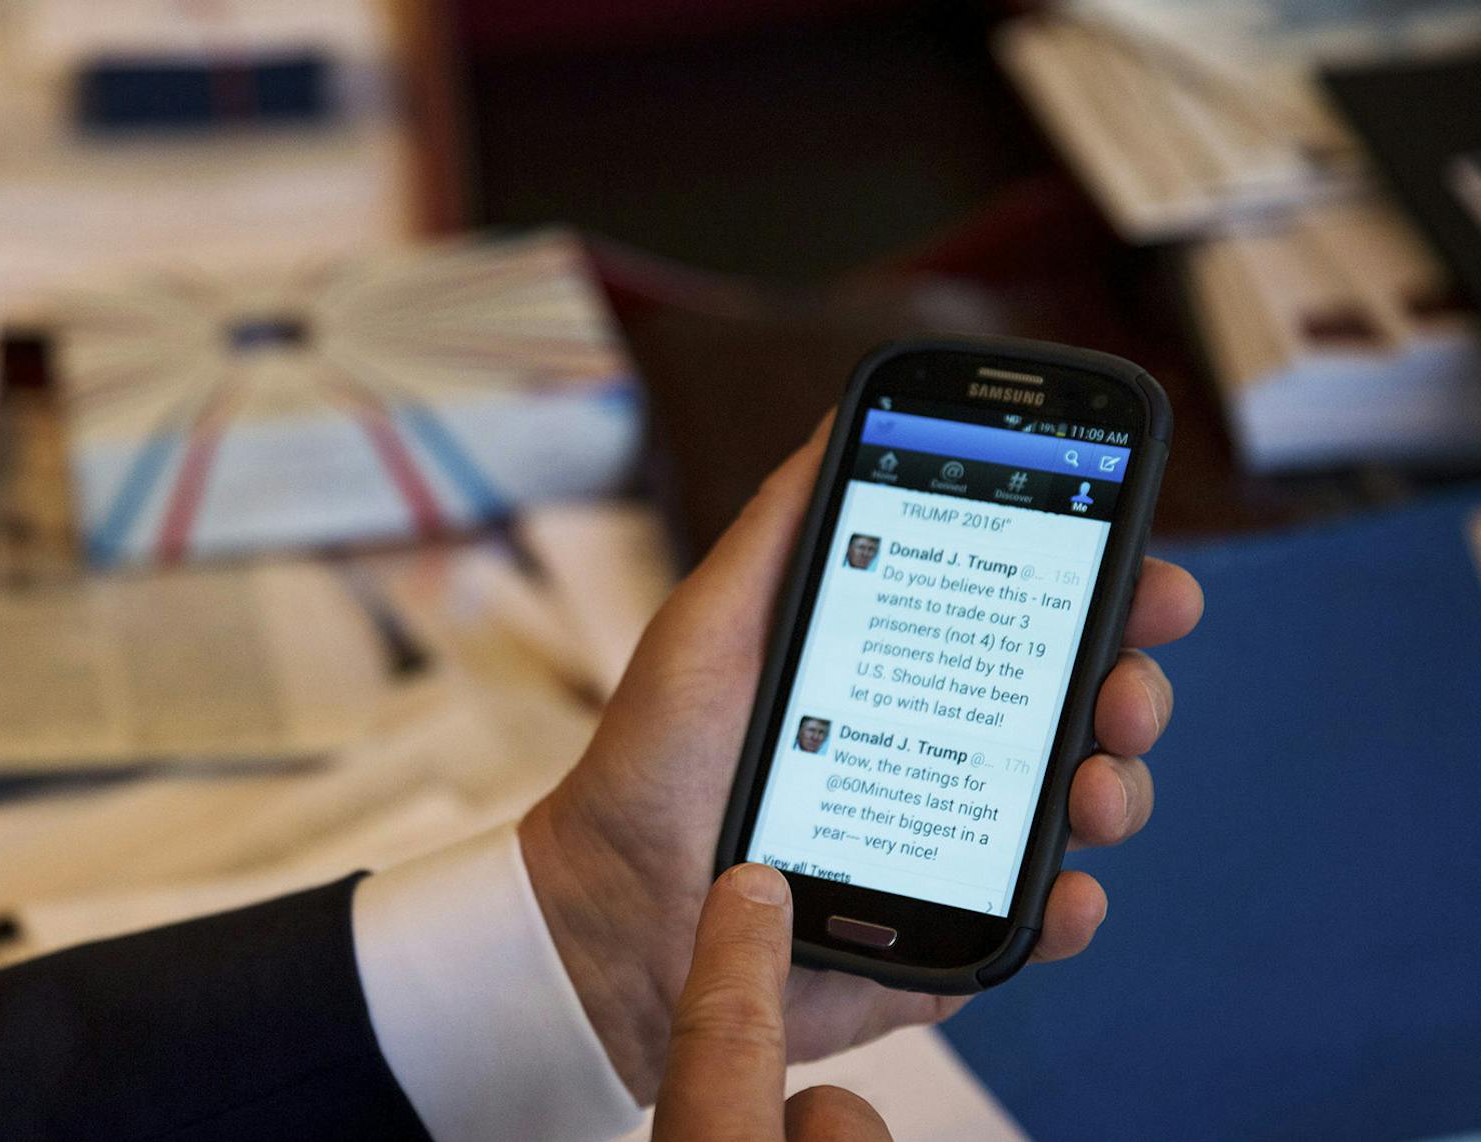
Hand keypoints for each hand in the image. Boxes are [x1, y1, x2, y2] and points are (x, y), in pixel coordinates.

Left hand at [520, 416, 1204, 1099]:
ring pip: (1084, 808)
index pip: (1031, 617)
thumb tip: (844, 415)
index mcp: (906, 668)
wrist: (612, 908)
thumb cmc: (653, 760)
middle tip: (1122, 691)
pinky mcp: (947, 932)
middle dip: (1132, 686)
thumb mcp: (710, 625)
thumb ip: (782, 529)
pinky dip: (1070, 907)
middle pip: (1084, 706)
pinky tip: (1064, 890)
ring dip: (1117, 790)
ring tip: (1090, 789)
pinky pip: (1036, 920)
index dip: (1109, 589)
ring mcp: (957, 841)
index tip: (1152, 573)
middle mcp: (946, 745)